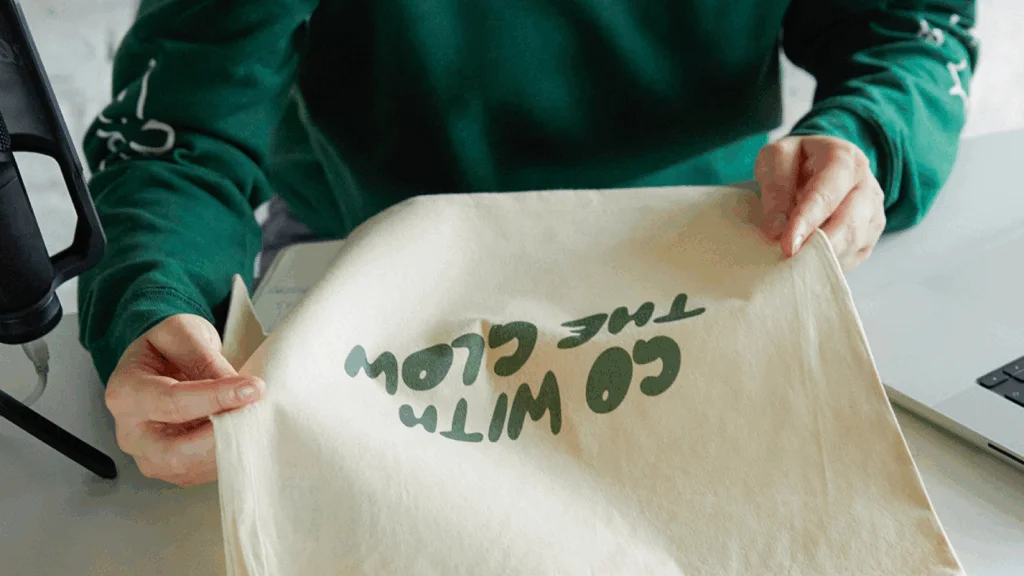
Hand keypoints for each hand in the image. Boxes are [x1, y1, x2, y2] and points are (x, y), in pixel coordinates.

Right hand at [105, 314, 264, 485]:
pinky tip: (244, 432)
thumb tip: (235, 387)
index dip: (215, 398)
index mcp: (126, 393)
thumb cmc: (168, 348)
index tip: (253, 388)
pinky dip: (228, 455)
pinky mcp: (172, 469)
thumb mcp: (183, 332)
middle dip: (221, 436)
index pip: (171, 402)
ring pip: (191, 468)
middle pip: (175, 451)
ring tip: (254, 420)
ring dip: (228, 448)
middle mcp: (131, 432)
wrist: (163, 364)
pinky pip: (201, 472)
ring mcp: (149, 455)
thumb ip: (205, 358)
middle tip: (256, 413)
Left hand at [754, 135, 885, 269]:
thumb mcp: (775, 159)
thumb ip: (775, 189)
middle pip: (849, 223)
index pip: (826, 195)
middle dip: (819, 246)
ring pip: (855, 243)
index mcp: (844, 158)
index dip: (806, 222)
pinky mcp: (871, 231)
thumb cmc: (795, 161)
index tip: (787, 246)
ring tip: (796, 264)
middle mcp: (866, 183)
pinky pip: (855, 254)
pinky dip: (832, 262)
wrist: (815, 164)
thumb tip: (776, 230)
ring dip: (824, 257)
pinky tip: (810, 261)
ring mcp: (873, 209)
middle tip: (790, 262)